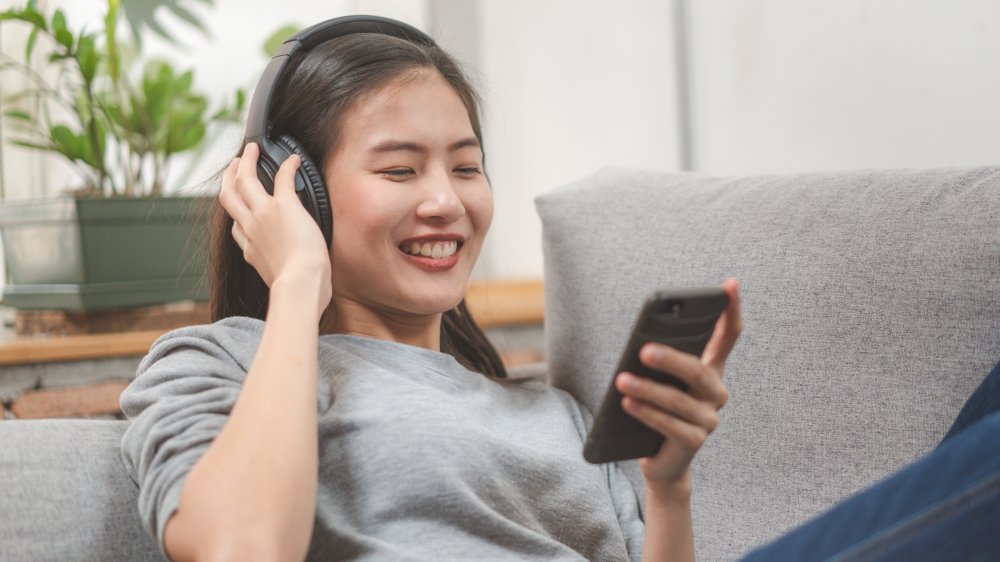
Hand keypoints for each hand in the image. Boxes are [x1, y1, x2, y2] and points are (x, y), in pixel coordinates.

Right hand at [218, 143, 332, 313]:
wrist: (300, 285)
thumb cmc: (297, 291)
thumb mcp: (278, 282)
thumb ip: (277, 273)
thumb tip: (288, 279)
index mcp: (250, 250)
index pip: (236, 228)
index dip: (237, 215)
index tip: (241, 208)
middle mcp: (250, 228)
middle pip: (229, 197)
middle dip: (229, 179)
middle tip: (234, 167)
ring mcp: (263, 215)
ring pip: (245, 180)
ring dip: (247, 163)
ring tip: (251, 151)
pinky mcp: (284, 206)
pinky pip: (282, 177)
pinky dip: (287, 166)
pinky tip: (293, 159)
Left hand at [615, 278, 742, 491]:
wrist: (661, 461)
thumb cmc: (657, 410)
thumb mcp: (659, 381)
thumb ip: (659, 363)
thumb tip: (643, 347)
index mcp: (710, 369)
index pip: (728, 336)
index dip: (731, 311)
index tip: (730, 284)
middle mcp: (715, 392)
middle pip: (698, 371)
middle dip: (671, 359)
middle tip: (644, 350)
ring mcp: (708, 419)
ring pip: (678, 401)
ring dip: (647, 389)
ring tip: (622, 380)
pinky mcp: (694, 441)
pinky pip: (670, 425)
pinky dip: (646, 413)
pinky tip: (627, 403)